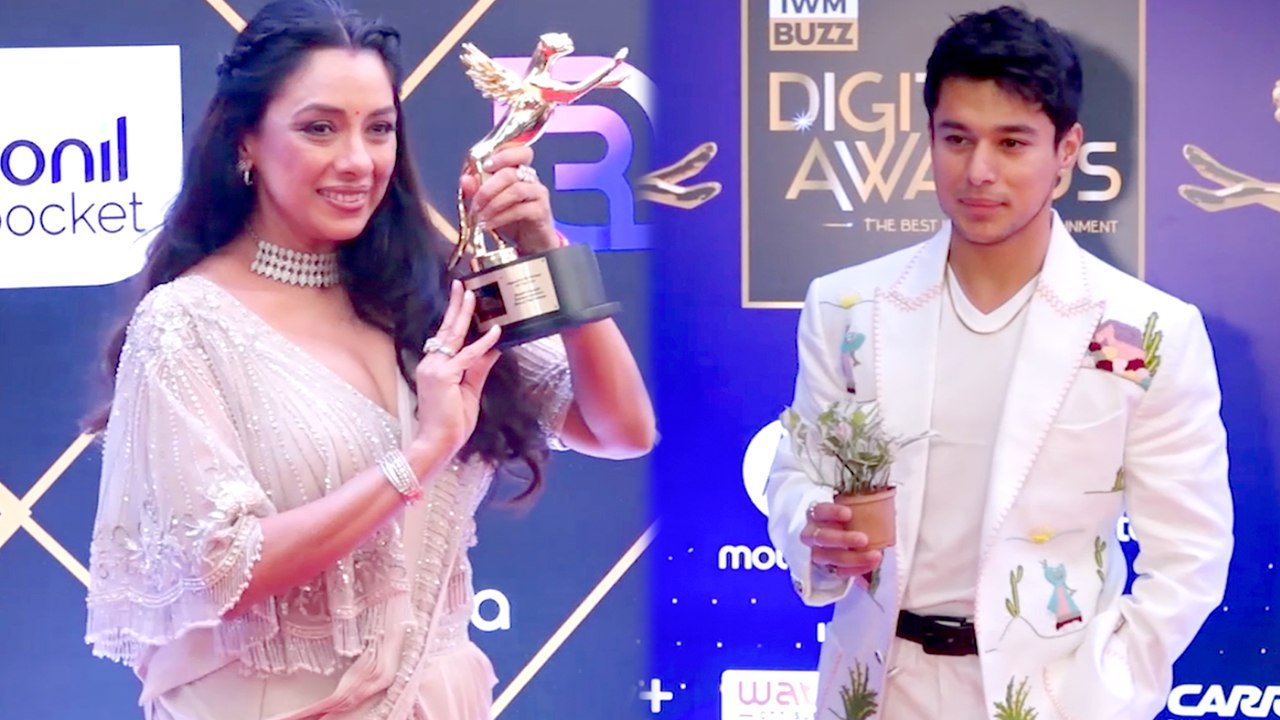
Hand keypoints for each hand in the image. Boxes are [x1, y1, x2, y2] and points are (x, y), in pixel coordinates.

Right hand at [411, 281, 502, 455]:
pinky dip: (482, 343)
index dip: (454, 317)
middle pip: (446, 329)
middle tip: (463, 285)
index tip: (461, 298)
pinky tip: (495, 332)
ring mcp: (435, 368)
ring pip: (453, 336)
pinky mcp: (444, 376)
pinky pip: (467, 356)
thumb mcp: (470, 390)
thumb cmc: (452, 422)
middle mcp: (431, 363)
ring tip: (472, 294)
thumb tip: (493, 347)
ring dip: (464, 314)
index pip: (445, 337)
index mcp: (435, 366)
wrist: (438, 442)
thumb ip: (479, 367)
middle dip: (456, 305)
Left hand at [460, 146, 558, 254]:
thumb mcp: (489, 204)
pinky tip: (489, 224)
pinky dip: (500, 217)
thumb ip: (476, 190)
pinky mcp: (541, 211)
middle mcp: (531, 178)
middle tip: (475, 203)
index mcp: (520, 170)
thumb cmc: (512, 220)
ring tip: (480, 217)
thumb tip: (465, 180)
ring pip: (515, 190)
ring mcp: (538, 194)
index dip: (502, 154)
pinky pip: (520, 210)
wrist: (531, 243)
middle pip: (510, 172)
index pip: (519, 151)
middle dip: (487, 188)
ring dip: (493, 204)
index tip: (485, 165)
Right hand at [800, 502, 882, 578]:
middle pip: (822, 537)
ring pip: (829, 557)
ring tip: (874, 556)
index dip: (832, 512)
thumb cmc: (842, 522)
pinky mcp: (824, 568)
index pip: (819, 511)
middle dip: (843, 539)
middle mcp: (812, 533)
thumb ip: (858, 508)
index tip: (848, 513)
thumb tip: (885, 502)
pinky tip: (870, 565)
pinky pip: (838, 571)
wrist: (830, 541)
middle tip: (863, 539)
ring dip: (853, 558)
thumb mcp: (847, 510)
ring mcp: (816, 552)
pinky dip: (855, 570)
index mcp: (816, 515)